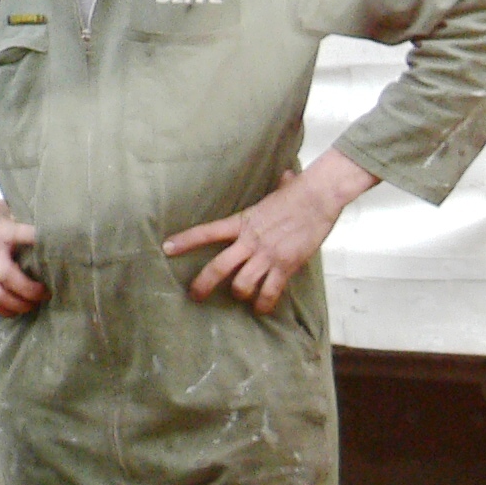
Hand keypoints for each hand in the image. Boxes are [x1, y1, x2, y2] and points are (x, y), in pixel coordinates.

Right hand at [0, 166, 44, 315]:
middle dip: (32, 292)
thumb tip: (43, 220)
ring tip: (31, 305)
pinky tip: (13, 311)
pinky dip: (3, 310)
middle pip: (12, 278)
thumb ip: (17, 216)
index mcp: (1, 229)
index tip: (61, 253)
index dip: (43, 244)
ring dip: (19, 305)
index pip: (25, 235)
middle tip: (45, 293)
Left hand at [163, 148, 378, 314]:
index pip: (207, 231)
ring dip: (239, 294)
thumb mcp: (277, 192)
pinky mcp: (285, 267)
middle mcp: (250, 241)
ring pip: (242, 284)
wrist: (318, 198)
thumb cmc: (298, 193)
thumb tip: (285, 176)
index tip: (167, 247)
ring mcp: (267, 255)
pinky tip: (261, 308)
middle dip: (203, 284)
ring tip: (240, 296)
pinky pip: (269, 292)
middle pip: (219, 267)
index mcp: (242, 222)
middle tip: (194, 295)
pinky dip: (263, 304)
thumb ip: (274, 189)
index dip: (186, 240)